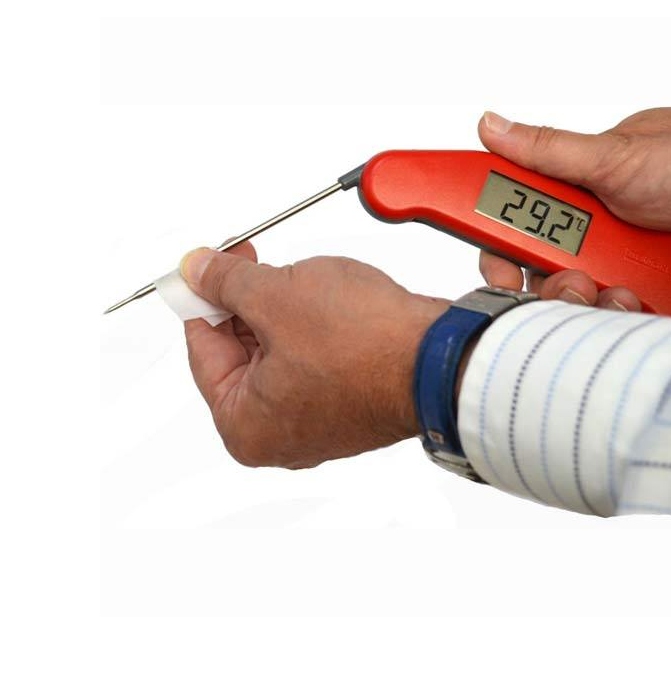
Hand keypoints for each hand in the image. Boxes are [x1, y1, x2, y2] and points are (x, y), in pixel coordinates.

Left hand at [180, 245, 448, 468]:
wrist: (442, 356)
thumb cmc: (366, 346)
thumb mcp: (276, 296)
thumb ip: (226, 282)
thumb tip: (200, 270)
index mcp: (245, 426)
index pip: (203, 348)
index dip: (202, 296)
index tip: (205, 267)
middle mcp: (279, 437)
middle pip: (241, 354)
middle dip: (246, 301)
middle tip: (249, 262)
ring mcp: (318, 424)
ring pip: (281, 354)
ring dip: (283, 311)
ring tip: (300, 280)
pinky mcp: (350, 406)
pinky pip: (314, 361)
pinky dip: (313, 329)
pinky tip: (327, 302)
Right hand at [477, 107, 670, 309]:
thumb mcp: (617, 155)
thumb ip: (548, 150)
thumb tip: (493, 126)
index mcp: (576, 189)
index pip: (515, 224)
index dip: (499, 254)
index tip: (498, 276)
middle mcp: (593, 229)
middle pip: (540, 275)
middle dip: (547, 289)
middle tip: (570, 285)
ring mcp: (619, 262)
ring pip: (574, 303)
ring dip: (588, 306)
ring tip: (619, 292)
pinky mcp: (643, 291)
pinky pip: (612, 318)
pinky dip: (618, 318)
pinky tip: (637, 304)